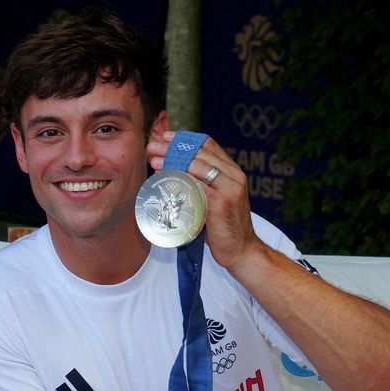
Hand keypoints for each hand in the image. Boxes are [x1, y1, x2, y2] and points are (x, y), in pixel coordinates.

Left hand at [146, 131, 262, 269]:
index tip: (165, 136)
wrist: (241, 250)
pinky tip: (164, 179)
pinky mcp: (220, 203)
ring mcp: (229, 188)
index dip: (185, 138)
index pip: (208, 145)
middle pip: (200, 153)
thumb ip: (202, 181)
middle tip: (153, 147)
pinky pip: (196, 186)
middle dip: (173, 148)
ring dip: (172, 162)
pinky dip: (179, 180)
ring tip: (154, 161)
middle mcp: (234, 176)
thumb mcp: (215, 197)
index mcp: (233, 171)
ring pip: (197, 167)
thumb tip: (172, 167)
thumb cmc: (223, 225)